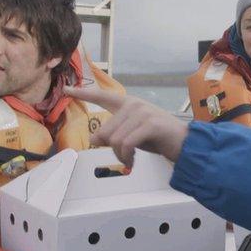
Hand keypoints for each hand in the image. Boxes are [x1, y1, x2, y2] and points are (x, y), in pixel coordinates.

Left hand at [65, 86, 188, 167]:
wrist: (184, 143)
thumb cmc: (157, 138)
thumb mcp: (132, 134)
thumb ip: (114, 133)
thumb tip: (94, 139)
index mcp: (128, 103)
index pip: (101, 96)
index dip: (82, 92)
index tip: (66, 88)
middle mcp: (133, 104)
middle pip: (105, 131)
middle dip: (111, 149)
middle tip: (124, 157)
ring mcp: (142, 113)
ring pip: (115, 139)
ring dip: (121, 155)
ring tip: (130, 159)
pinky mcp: (150, 124)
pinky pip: (126, 143)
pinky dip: (127, 156)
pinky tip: (132, 161)